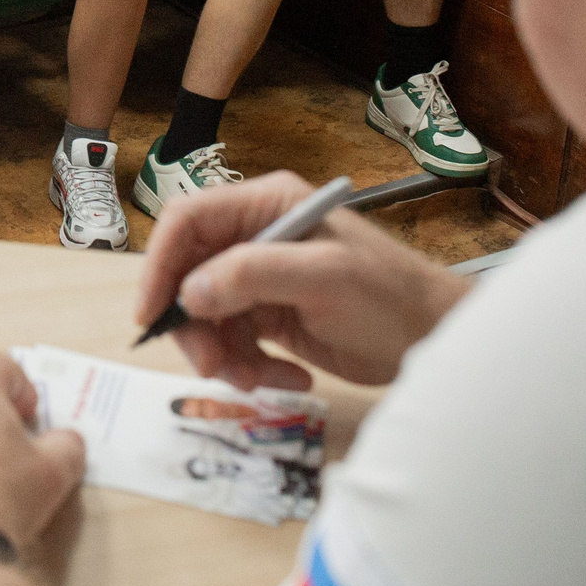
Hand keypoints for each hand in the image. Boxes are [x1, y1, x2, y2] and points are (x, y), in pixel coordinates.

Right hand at [134, 171, 469, 389]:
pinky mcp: (272, 317)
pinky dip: (252, 368)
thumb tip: (188, 292)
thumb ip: (251, 276)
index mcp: (267, 205)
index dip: (161, 263)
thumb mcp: (322, 278)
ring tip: (258, 381)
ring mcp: (263, 279)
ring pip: (207, 316)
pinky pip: (235, 343)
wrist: (434, 340)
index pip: (189, 220)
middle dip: (195, 325)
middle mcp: (257, 236)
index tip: (151, 313)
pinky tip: (290, 380)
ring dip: (224, 355)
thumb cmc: (388, 296)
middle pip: (189, 274)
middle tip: (212, 366)